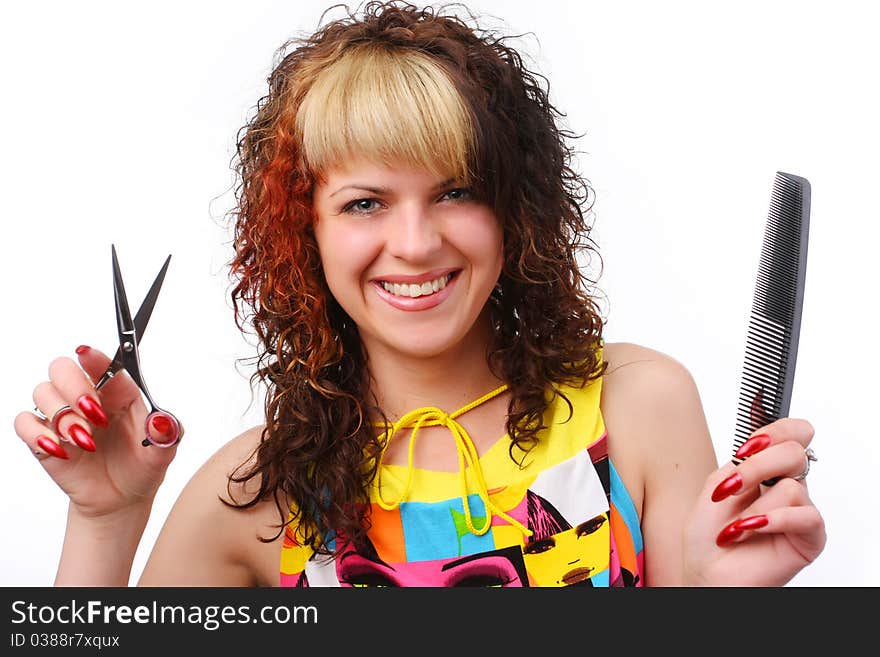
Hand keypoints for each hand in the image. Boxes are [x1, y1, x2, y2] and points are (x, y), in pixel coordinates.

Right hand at [13, 345, 181, 520]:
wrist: (123, 500)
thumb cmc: (142, 466)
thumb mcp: (164, 450)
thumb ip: (166, 432)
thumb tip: (161, 420)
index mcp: (119, 392)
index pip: (101, 364)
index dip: (93, 357)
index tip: (87, 355)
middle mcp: (88, 398)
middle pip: (62, 368)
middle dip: (74, 386)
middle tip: (93, 411)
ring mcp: (64, 417)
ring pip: (43, 392)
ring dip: (63, 416)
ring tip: (87, 440)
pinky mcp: (45, 438)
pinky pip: (25, 422)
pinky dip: (38, 433)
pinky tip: (61, 449)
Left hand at [682, 417, 825, 585]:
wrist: (706, 573)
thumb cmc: (709, 535)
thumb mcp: (716, 486)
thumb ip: (742, 462)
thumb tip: (765, 444)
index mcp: (766, 471)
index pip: (791, 434)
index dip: (776, 431)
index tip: (747, 447)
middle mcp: (787, 487)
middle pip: (794, 452)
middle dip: (755, 468)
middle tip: (731, 488)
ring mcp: (799, 511)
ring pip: (791, 486)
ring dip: (754, 507)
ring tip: (735, 527)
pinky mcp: (810, 537)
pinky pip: (806, 515)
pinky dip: (773, 520)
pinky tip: (751, 529)